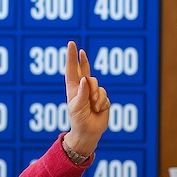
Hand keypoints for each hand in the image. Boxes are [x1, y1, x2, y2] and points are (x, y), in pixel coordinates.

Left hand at [62, 40, 109, 158]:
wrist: (89, 132)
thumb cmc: (78, 120)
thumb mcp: (77, 107)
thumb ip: (82, 93)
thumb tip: (84, 79)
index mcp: (73, 88)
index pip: (72, 70)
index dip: (72, 57)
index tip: (72, 44)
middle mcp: (82, 88)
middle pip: (85, 71)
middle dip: (84, 62)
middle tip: (81, 51)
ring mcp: (93, 92)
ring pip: (97, 85)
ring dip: (95, 96)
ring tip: (92, 106)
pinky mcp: (102, 98)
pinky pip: (104, 95)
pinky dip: (101, 103)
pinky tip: (98, 110)